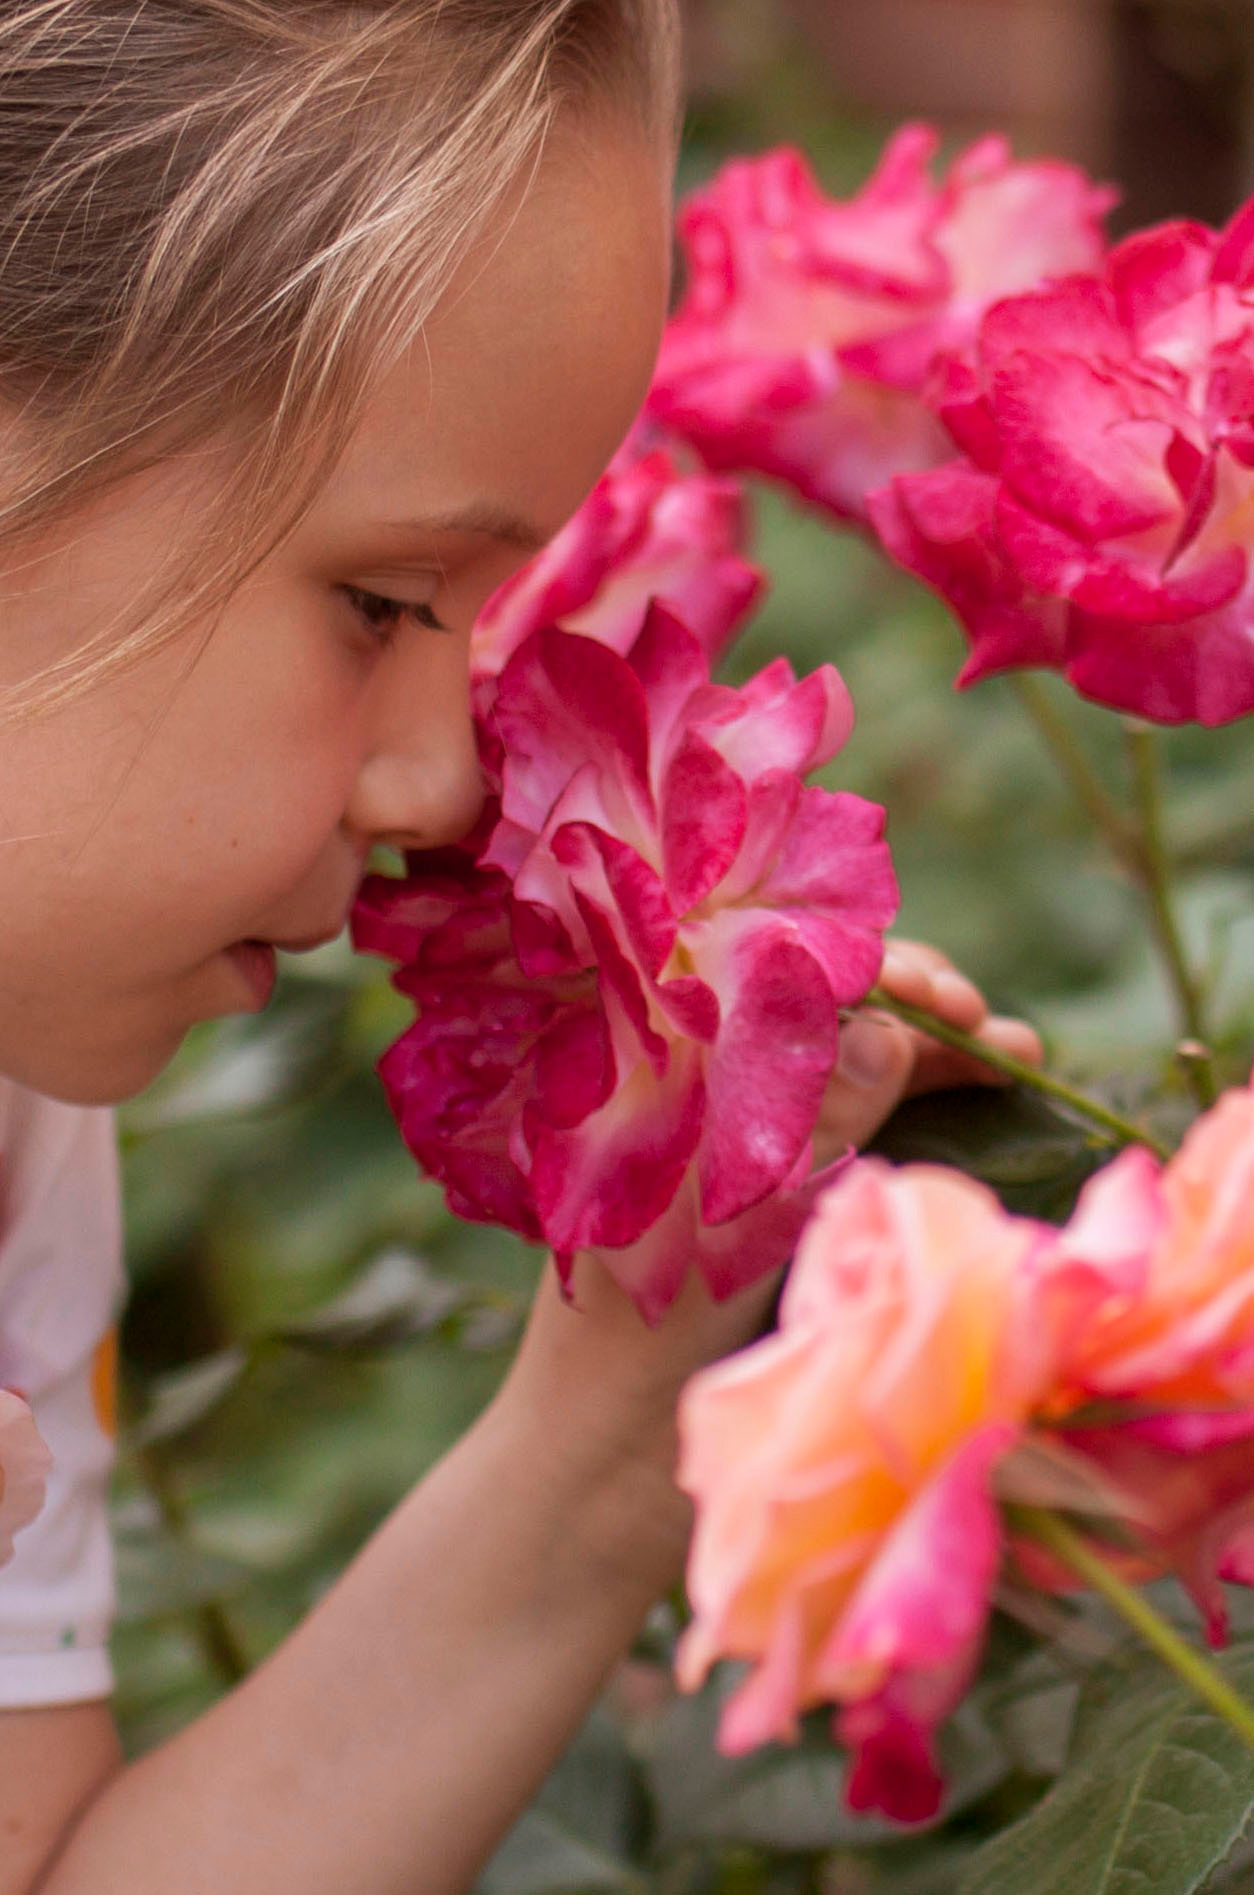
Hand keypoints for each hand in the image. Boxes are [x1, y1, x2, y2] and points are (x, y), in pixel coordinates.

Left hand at [503, 938, 1043, 1587]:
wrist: (602, 1473)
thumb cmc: (641, 1340)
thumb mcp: (734, 1218)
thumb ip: (809, 1124)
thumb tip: (890, 1028)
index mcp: (659, 1077)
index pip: (769, 978)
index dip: (865, 973)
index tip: (944, 1000)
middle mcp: (701, 1098)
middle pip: (819, 1017)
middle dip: (914, 1009)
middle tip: (995, 1030)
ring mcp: (743, 1153)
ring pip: (848, 1073)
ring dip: (933, 1056)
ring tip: (1020, 1055)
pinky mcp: (775, 1210)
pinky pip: (855, 1134)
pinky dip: (920, 1112)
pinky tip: (987, 1103)